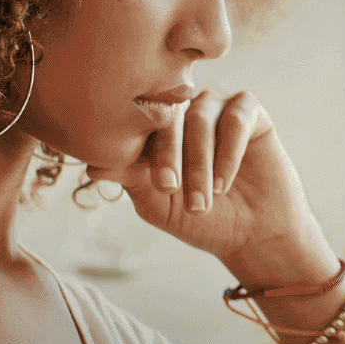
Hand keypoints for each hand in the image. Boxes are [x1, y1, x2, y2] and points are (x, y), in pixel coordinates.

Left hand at [86, 91, 330, 278]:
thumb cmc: (202, 220)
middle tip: (171, 189)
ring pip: (201, 117)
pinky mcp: (250, 111)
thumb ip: (130, 179)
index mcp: (156, 130)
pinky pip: (236, 117)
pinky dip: (229, 151)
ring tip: (204, 199)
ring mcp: (216, 108)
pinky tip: (224, 183)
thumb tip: (91, 166)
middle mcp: (184, 112)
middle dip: (169, 154)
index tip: (154, 186)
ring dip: (200, 161)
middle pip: (168, 114)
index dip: (141, 150)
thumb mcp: (158, 204)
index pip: (140, 123)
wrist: (253, 236)